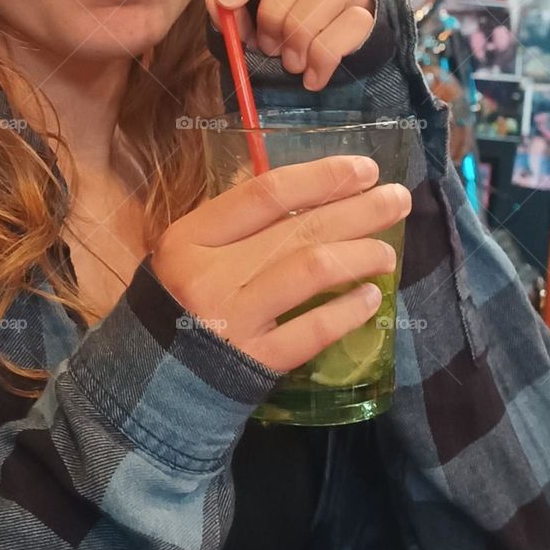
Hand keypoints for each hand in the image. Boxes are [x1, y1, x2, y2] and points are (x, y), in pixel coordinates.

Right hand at [149, 154, 411, 373]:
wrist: (152, 380)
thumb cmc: (178, 303)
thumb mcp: (191, 252)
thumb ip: (239, 224)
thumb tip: (316, 194)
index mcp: (192, 237)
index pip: (266, 192)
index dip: (322, 177)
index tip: (364, 169)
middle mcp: (211, 273)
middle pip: (299, 228)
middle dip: (358, 210)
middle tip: (397, 199)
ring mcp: (233, 319)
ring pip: (311, 271)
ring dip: (359, 255)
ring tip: (387, 252)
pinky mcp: (255, 361)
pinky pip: (313, 330)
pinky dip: (347, 310)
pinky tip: (370, 298)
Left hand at [205, 0, 374, 90]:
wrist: (329, 52)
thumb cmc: (283, 32)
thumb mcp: (250, 25)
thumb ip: (230, 12)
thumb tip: (219, 0)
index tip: (228, 1)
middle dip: (275, 17)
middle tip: (268, 48)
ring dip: (299, 39)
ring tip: (292, 63)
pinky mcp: (366, 14)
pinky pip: (348, 29)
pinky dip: (323, 60)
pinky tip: (312, 77)